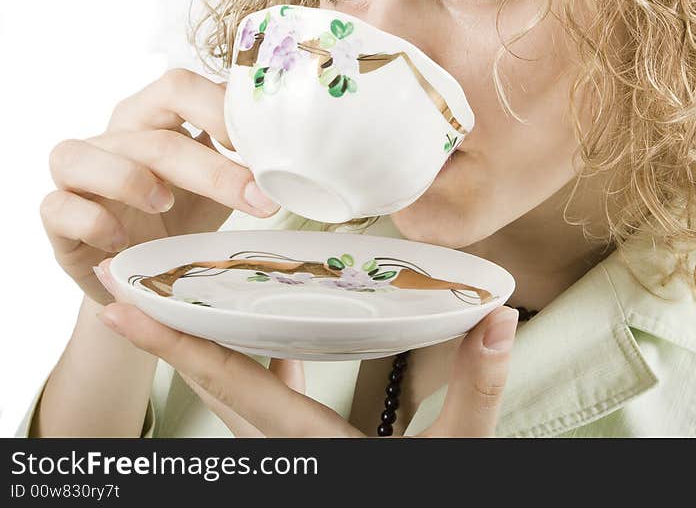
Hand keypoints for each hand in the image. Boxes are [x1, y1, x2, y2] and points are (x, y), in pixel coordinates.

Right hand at [40, 68, 279, 305]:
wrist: (140, 275)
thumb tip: (297, 155)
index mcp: (155, 118)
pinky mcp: (56, 215)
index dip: (220, 109)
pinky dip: (93, 222)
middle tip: (258, 200)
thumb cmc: (181, 218)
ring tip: (166, 204)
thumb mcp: (217, 187)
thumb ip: (242, 162)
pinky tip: (123, 243)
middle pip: (152, 133)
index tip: (266, 149)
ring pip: (84, 155)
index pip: (179, 86)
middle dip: (211, 168)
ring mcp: (78, 174)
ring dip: (130, 180)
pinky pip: (58, 206)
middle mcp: (114, 137)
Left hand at [93, 259, 518, 436]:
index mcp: (308, 439)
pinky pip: (261, 398)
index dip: (173, 342)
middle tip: (133, 287)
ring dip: (201, 347)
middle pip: (210, 383)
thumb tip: (497, 318)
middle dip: (167, 336)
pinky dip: (251, 363)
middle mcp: (283, 444)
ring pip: (228, 393)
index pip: (230, 381)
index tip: (121, 307)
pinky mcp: (304, 445)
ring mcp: (287, 447)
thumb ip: (478, 388)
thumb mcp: (458, 449)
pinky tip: (271, 336)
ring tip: (188, 299)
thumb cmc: (428, 498)